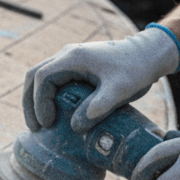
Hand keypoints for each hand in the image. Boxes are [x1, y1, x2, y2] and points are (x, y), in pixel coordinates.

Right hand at [22, 28, 179, 132]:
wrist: (150, 53)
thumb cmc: (136, 69)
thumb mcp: (120, 90)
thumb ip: (98, 107)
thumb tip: (75, 126)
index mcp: (73, 58)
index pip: (42, 79)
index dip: (40, 103)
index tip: (48, 123)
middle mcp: (66, 55)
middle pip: (34, 76)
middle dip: (30, 103)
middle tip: (35, 127)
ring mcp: (69, 58)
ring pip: (40, 77)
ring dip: (35, 99)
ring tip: (40, 123)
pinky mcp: (75, 65)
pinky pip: (52, 79)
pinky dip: (46, 96)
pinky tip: (53, 112)